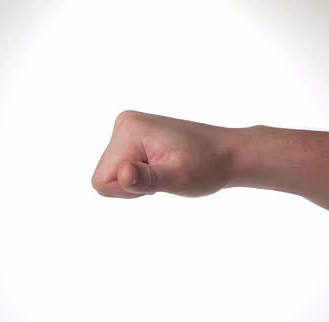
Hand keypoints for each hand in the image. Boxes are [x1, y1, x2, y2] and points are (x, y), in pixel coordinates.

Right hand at [91, 111, 244, 197]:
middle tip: (163, 176)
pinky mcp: (133, 135)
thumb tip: (121, 174)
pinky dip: (140, 174)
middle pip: (103, 176)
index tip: (156, 179)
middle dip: (131, 185)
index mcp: (129, 130)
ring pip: (111, 173)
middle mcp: (124, 123)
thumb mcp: (178, 178)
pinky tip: (161, 166)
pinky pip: (120, 167)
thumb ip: (146, 179)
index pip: (101, 181)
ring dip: (137, 180)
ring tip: (165, 170)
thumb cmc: (207, 166)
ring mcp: (128, 128)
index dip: (127, 190)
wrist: (228, 153)